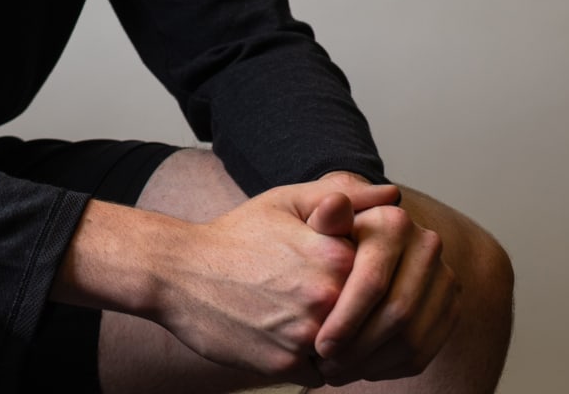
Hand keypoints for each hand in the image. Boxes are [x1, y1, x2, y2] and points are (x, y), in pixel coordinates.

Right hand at [149, 176, 387, 385]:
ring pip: (345, 349)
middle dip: (347, 313)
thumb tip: (392, 194)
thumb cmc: (234, 236)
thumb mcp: (285, 204)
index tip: (333, 273)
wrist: (175, 272)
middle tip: (313, 299)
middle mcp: (325, 298)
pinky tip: (283, 336)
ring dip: (332, 341)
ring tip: (299, 318)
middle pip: (362, 317)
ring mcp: (304, 334)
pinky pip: (318, 373)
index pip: (379, 278)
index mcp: (334, 255)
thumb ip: (344, 198)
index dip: (358, 278)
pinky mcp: (284, 365)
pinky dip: (307, 361)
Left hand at [307, 176, 462, 384]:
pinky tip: (359, 369)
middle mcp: (427, 245)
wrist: (351, 240)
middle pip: (398, 313)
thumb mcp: (309, 217)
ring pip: (414, 337)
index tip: (319, 346)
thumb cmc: (316, 232)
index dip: (345, 320)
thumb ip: (320, 217)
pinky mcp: (450, 307)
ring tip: (337, 372)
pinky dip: (390, 367)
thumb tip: (335, 203)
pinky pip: (425, 350)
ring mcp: (444, 277)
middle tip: (326, 367)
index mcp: (393, 221)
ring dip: (373, 363)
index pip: (373, 283)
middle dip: (359, 348)